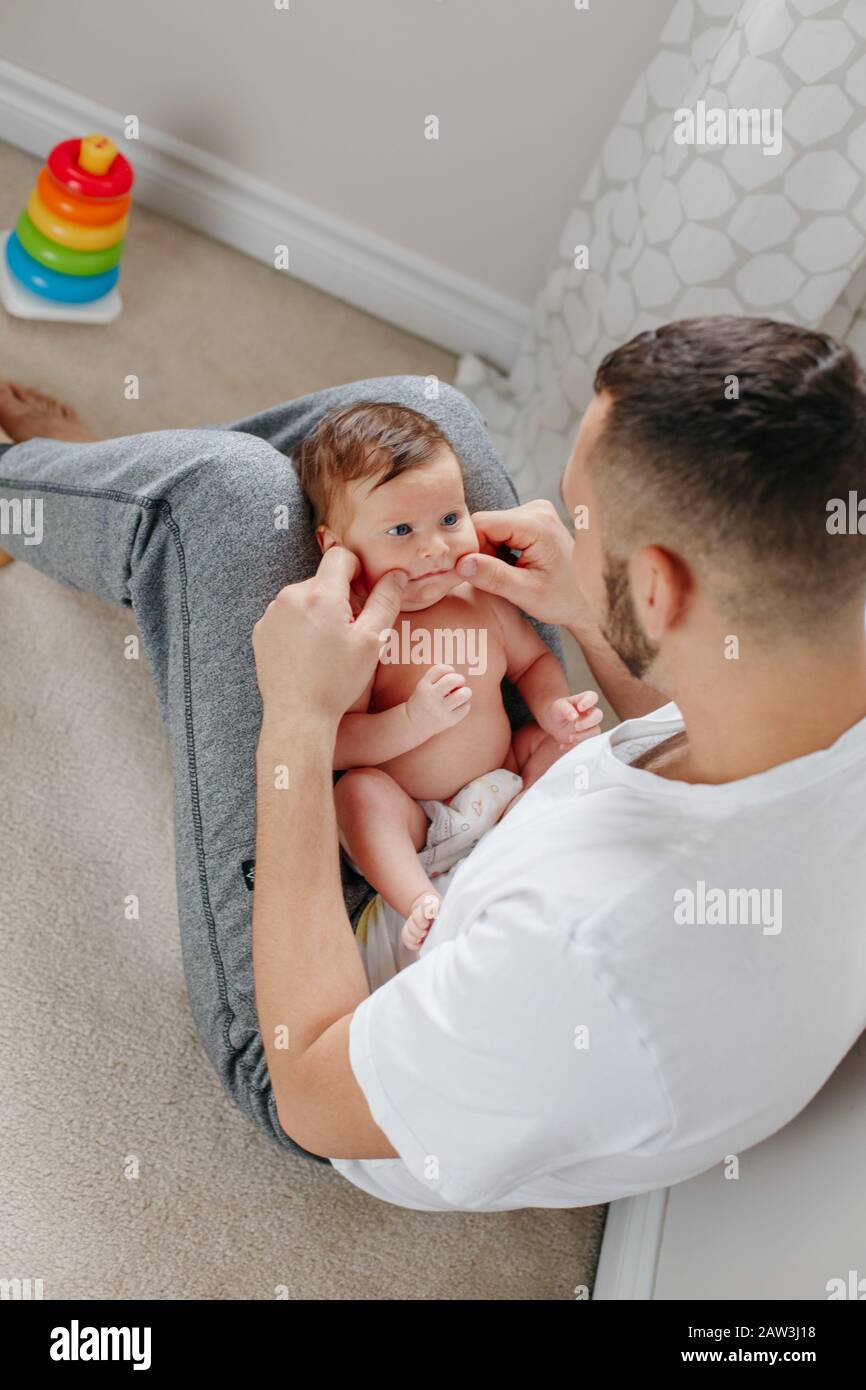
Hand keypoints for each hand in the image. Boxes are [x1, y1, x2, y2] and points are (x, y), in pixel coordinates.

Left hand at [252, 546, 408, 724]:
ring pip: (304, 598)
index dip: (357, 571)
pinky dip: (299, 626)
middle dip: (339, 597)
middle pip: (323, 580)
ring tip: (327, 646)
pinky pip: (286, 615)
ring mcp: (272, 613)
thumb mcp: (373, 641)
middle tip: (350, 632)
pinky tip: (308, 653)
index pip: (340, 557)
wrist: (298, 715)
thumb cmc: (337, 681)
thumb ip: (386, 600)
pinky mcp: (261, 630)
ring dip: (318, 611)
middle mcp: (290, 597)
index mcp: (320, 595)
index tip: (363, 595)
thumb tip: (396, 574)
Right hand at [406, 663, 471, 737]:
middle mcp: (430, 697)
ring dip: (465, 691)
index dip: (449, 669)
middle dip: (459, 679)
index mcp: (423, 686)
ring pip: (463, 694)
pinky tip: (458, 706)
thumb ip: (438, 678)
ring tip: (460, 695)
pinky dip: (465, 704)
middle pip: (452, 680)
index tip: (448, 675)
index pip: (440, 669)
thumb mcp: (423, 686)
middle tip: (458, 684)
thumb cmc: (423, 701)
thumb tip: (459, 680)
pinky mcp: (448, 721)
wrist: (413, 724)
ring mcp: (440, 710)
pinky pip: (465, 708)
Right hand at [456, 499, 585, 627]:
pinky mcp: (534, 517)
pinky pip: (501, 529)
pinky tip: (514, 566)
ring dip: (491, 552)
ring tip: (509, 574)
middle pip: (486, 524)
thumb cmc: (562, 600)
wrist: (588, 600)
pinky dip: (500, 549)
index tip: (477, 574)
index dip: (472, 549)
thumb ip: (493, 577)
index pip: (482, 523)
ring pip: (491, 527)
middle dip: (482, 552)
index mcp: (537, 524)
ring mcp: (537, 511)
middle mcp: (537, 509)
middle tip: (497, 579)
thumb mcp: (525, 594)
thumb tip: (462, 563)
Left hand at [539, 691, 602, 749]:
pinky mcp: (585, 737)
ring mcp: (589, 725)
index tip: (580, 707)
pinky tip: (563, 745)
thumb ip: (566, 709)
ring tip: (570, 738)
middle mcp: (589, 712)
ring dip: (584, 736)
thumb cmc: (556, 710)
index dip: (589, 702)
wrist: (551, 722)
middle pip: (598, 715)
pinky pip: (586, 742)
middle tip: (576, 726)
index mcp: (583, 700)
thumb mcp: (558, 707)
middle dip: (588, 722)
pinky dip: (575, 745)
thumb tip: (574, 716)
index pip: (592, 697)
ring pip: (595, 731)